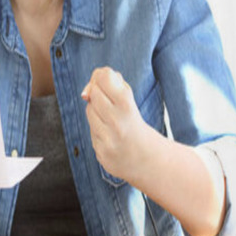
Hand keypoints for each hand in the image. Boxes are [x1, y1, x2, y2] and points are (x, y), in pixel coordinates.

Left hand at [82, 67, 147, 183]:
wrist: (149, 160)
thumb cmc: (136, 125)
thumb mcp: (131, 102)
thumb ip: (113, 87)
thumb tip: (86, 91)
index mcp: (127, 106)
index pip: (104, 78)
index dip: (102, 75)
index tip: (105, 78)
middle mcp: (116, 123)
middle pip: (93, 93)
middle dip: (97, 90)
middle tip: (107, 95)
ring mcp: (107, 139)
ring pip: (89, 112)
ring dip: (96, 110)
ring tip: (110, 117)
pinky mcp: (101, 152)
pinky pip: (92, 131)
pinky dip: (98, 128)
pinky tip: (110, 133)